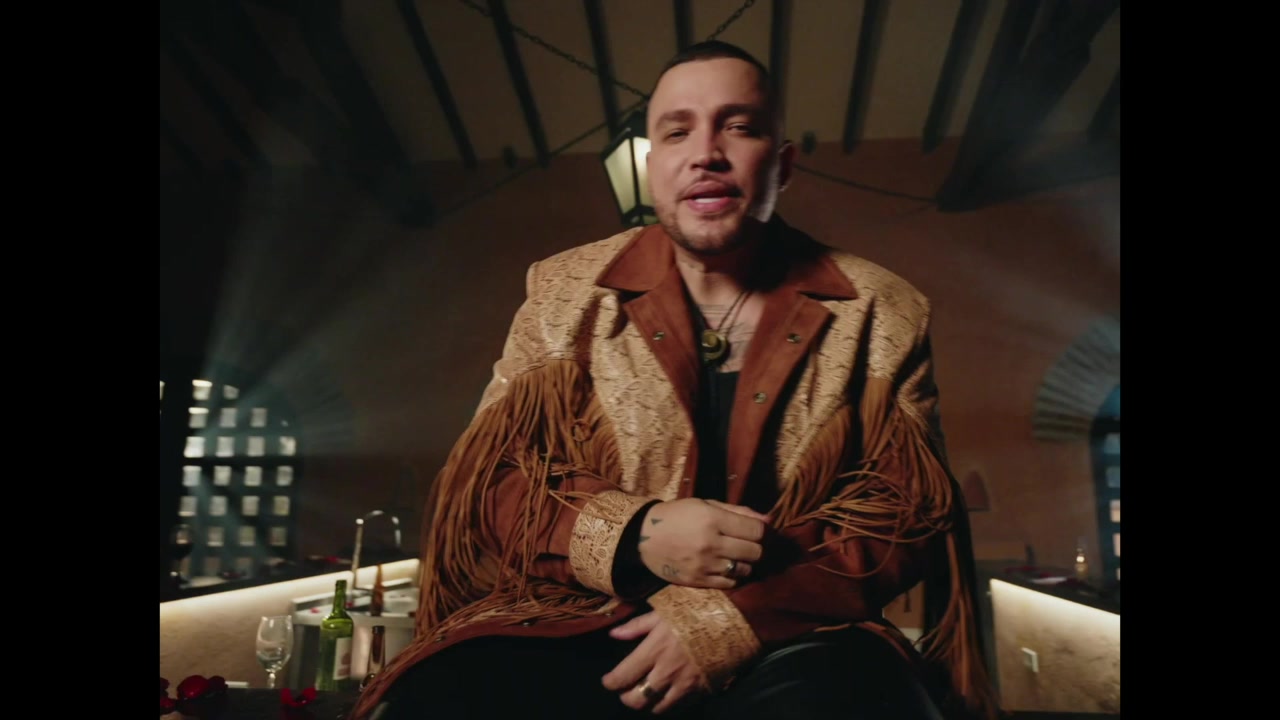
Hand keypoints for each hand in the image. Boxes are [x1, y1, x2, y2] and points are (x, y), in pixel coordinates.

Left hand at [602, 612, 703, 713]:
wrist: (735, 619)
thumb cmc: (696, 610)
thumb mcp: (663, 612)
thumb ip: (636, 626)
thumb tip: (613, 634)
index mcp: (655, 649)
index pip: (622, 677)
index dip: (610, 682)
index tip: (608, 680)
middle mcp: (667, 672)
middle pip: (636, 700)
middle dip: (626, 697)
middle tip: (625, 689)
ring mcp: (685, 684)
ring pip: (657, 708)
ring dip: (648, 702)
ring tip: (647, 691)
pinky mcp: (701, 690)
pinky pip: (678, 706)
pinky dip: (668, 702)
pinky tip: (667, 691)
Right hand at [637, 498, 766, 588]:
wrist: (643, 537)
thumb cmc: (677, 516)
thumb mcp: (706, 505)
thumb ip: (738, 511)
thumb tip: (768, 520)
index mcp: (713, 519)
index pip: (756, 531)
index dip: (761, 532)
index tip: (755, 531)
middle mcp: (711, 543)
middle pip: (755, 552)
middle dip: (755, 548)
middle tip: (746, 544)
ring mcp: (704, 565)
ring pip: (744, 570)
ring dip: (744, 563)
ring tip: (733, 556)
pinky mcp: (698, 581)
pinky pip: (729, 583)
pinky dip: (732, 576)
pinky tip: (724, 567)